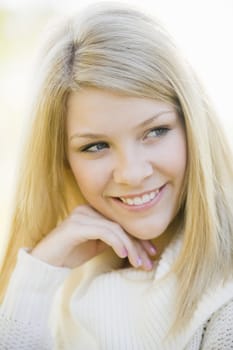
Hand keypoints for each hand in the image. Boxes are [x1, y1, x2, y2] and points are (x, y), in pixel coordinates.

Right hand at [31, 205, 155, 269]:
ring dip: (130, 247)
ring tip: (138, 263)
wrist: (46, 262)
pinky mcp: (76, 225)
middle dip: (138, 244)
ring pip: (115, 229)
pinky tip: (123, 255)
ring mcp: (82, 215)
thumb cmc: (71, 253)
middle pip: (121, 225)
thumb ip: (113, 239)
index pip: (122, 223)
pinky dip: (116, 243)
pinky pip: (103, 232)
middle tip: (148, 262)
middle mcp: (88, 209)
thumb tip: (137, 245)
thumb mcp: (97, 245)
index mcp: (94, 211)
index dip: (139, 238)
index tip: (152, 254)